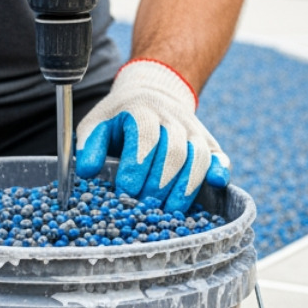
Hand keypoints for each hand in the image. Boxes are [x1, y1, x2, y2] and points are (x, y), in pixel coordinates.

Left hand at [75, 59, 229, 212]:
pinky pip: (219, 157)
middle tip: (144, 208)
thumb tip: (87, 172)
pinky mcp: (209, 143)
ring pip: (198, 157)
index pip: (145, 137)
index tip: (124, 192)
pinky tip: (216, 185)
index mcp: (142, 110)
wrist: (152, 94)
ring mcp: (194, 131)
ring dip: (184, 188)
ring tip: (169, 213)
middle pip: (173, 152)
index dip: (136, 167)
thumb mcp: (96, 123)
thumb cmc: (119, 118)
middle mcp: (172, 118)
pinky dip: (220, 170)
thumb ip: (89, 145)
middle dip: (158, 184)